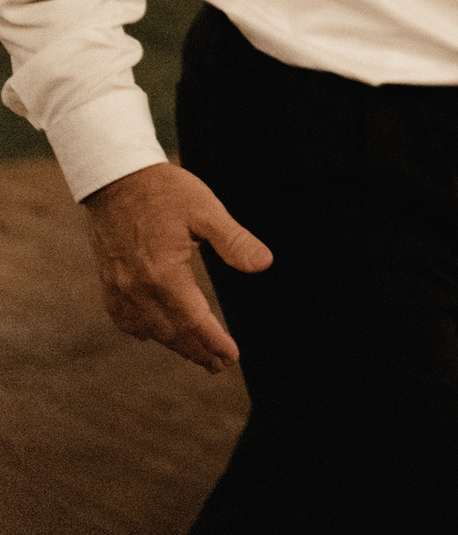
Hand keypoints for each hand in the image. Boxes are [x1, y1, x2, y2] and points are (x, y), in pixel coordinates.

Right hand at [82, 162, 271, 374]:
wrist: (115, 178)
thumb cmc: (165, 192)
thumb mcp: (207, 211)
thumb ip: (234, 241)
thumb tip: (264, 264)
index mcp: (164, 274)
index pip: (193, 321)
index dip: (213, 341)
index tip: (231, 357)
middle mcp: (137, 288)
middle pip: (171, 332)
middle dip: (197, 351)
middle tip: (219, 364)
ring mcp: (118, 287)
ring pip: (148, 329)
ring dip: (172, 345)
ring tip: (196, 354)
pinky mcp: (107, 281)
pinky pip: (123, 319)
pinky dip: (142, 331)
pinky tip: (154, 333)